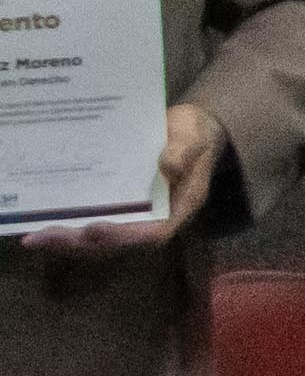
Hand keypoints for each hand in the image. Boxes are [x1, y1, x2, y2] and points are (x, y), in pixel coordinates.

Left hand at [22, 102, 217, 260]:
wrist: (191, 132)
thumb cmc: (194, 135)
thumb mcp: (193, 138)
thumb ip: (183, 152)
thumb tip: (167, 166)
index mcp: (179, 207)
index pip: (154, 232)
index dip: (124, 236)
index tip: (94, 229)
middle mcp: (156, 218)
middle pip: (120, 243)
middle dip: (84, 243)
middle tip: (49, 237)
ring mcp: (137, 216)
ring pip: (104, 239)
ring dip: (71, 241)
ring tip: (38, 237)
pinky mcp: (121, 209)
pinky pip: (96, 225)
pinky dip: (72, 228)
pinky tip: (46, 225)